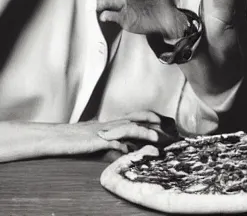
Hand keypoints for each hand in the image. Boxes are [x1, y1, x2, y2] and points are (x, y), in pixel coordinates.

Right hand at [56, 111, 173, 155]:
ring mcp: (104, 131)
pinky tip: (131, 151)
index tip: (164, 122)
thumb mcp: (98, 141)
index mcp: (112, 123)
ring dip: (144, 133)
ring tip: (157, 139)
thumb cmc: (76, 140)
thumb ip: (113, 144)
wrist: (56, 138)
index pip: (135, 115)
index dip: (150, 117)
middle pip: (136, 117)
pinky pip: (113, 142)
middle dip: (153, 120)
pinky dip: (123, 146)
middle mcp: (110, 124)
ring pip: (129, 127)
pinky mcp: (96, 140)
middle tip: (168, 126)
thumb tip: (126, 149)